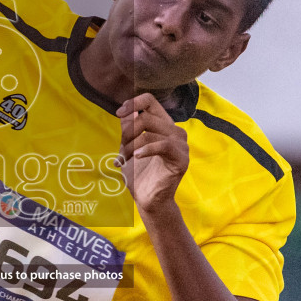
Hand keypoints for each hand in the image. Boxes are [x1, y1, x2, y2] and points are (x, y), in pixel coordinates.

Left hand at [118, 93, 188, 215]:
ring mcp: (181, 145)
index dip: (133, 103)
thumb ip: (129, 128)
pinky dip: (145, 149)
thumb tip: (130, 111)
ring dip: (130, 146)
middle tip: (120, 152)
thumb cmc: (138, 174)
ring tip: (124, 160)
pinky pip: (162, 145)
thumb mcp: (128, 147)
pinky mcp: (182, 159)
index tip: (118, 114)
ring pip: (149, 132)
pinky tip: (136, 158)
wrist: (147, 199)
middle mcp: (175, 131)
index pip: (150, 101)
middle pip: (145, 117)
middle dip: (127, 133)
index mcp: (163, 125)